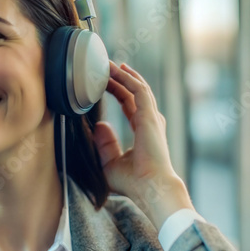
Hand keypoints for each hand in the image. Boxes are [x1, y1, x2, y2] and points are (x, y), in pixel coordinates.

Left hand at [93, 62, 194, 229]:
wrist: (150, 187)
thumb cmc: (133, 182)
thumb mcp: (109, 162)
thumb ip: (104, 144)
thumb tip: (97, 125)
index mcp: (143, 131)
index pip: (129, 105)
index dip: (118, 91)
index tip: (105, 82)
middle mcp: (149, 122)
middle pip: (134, 93)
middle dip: (120, 78)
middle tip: (106, 66)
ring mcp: (151, 118)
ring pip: (138, 88)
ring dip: (123, 74)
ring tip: (109, 63)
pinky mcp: (149, 116)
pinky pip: (139, 91)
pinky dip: (129, 78)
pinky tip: (119, 69)